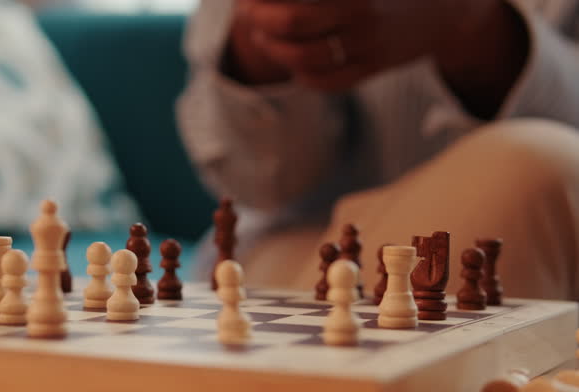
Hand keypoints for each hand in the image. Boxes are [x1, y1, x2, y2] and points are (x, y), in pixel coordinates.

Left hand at [225, 0, 528, 115]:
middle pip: (291, 20)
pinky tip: (291, 61)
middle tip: (248, 11)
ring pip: (303, 57)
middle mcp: (362, 9)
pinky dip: (300, 74)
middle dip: (259, 17)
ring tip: (263, 36)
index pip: (295, 0)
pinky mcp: (374, 67)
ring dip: (273, 48)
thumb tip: (259, 0)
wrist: (446, 6)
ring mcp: (369, 42)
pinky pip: (325, 82)